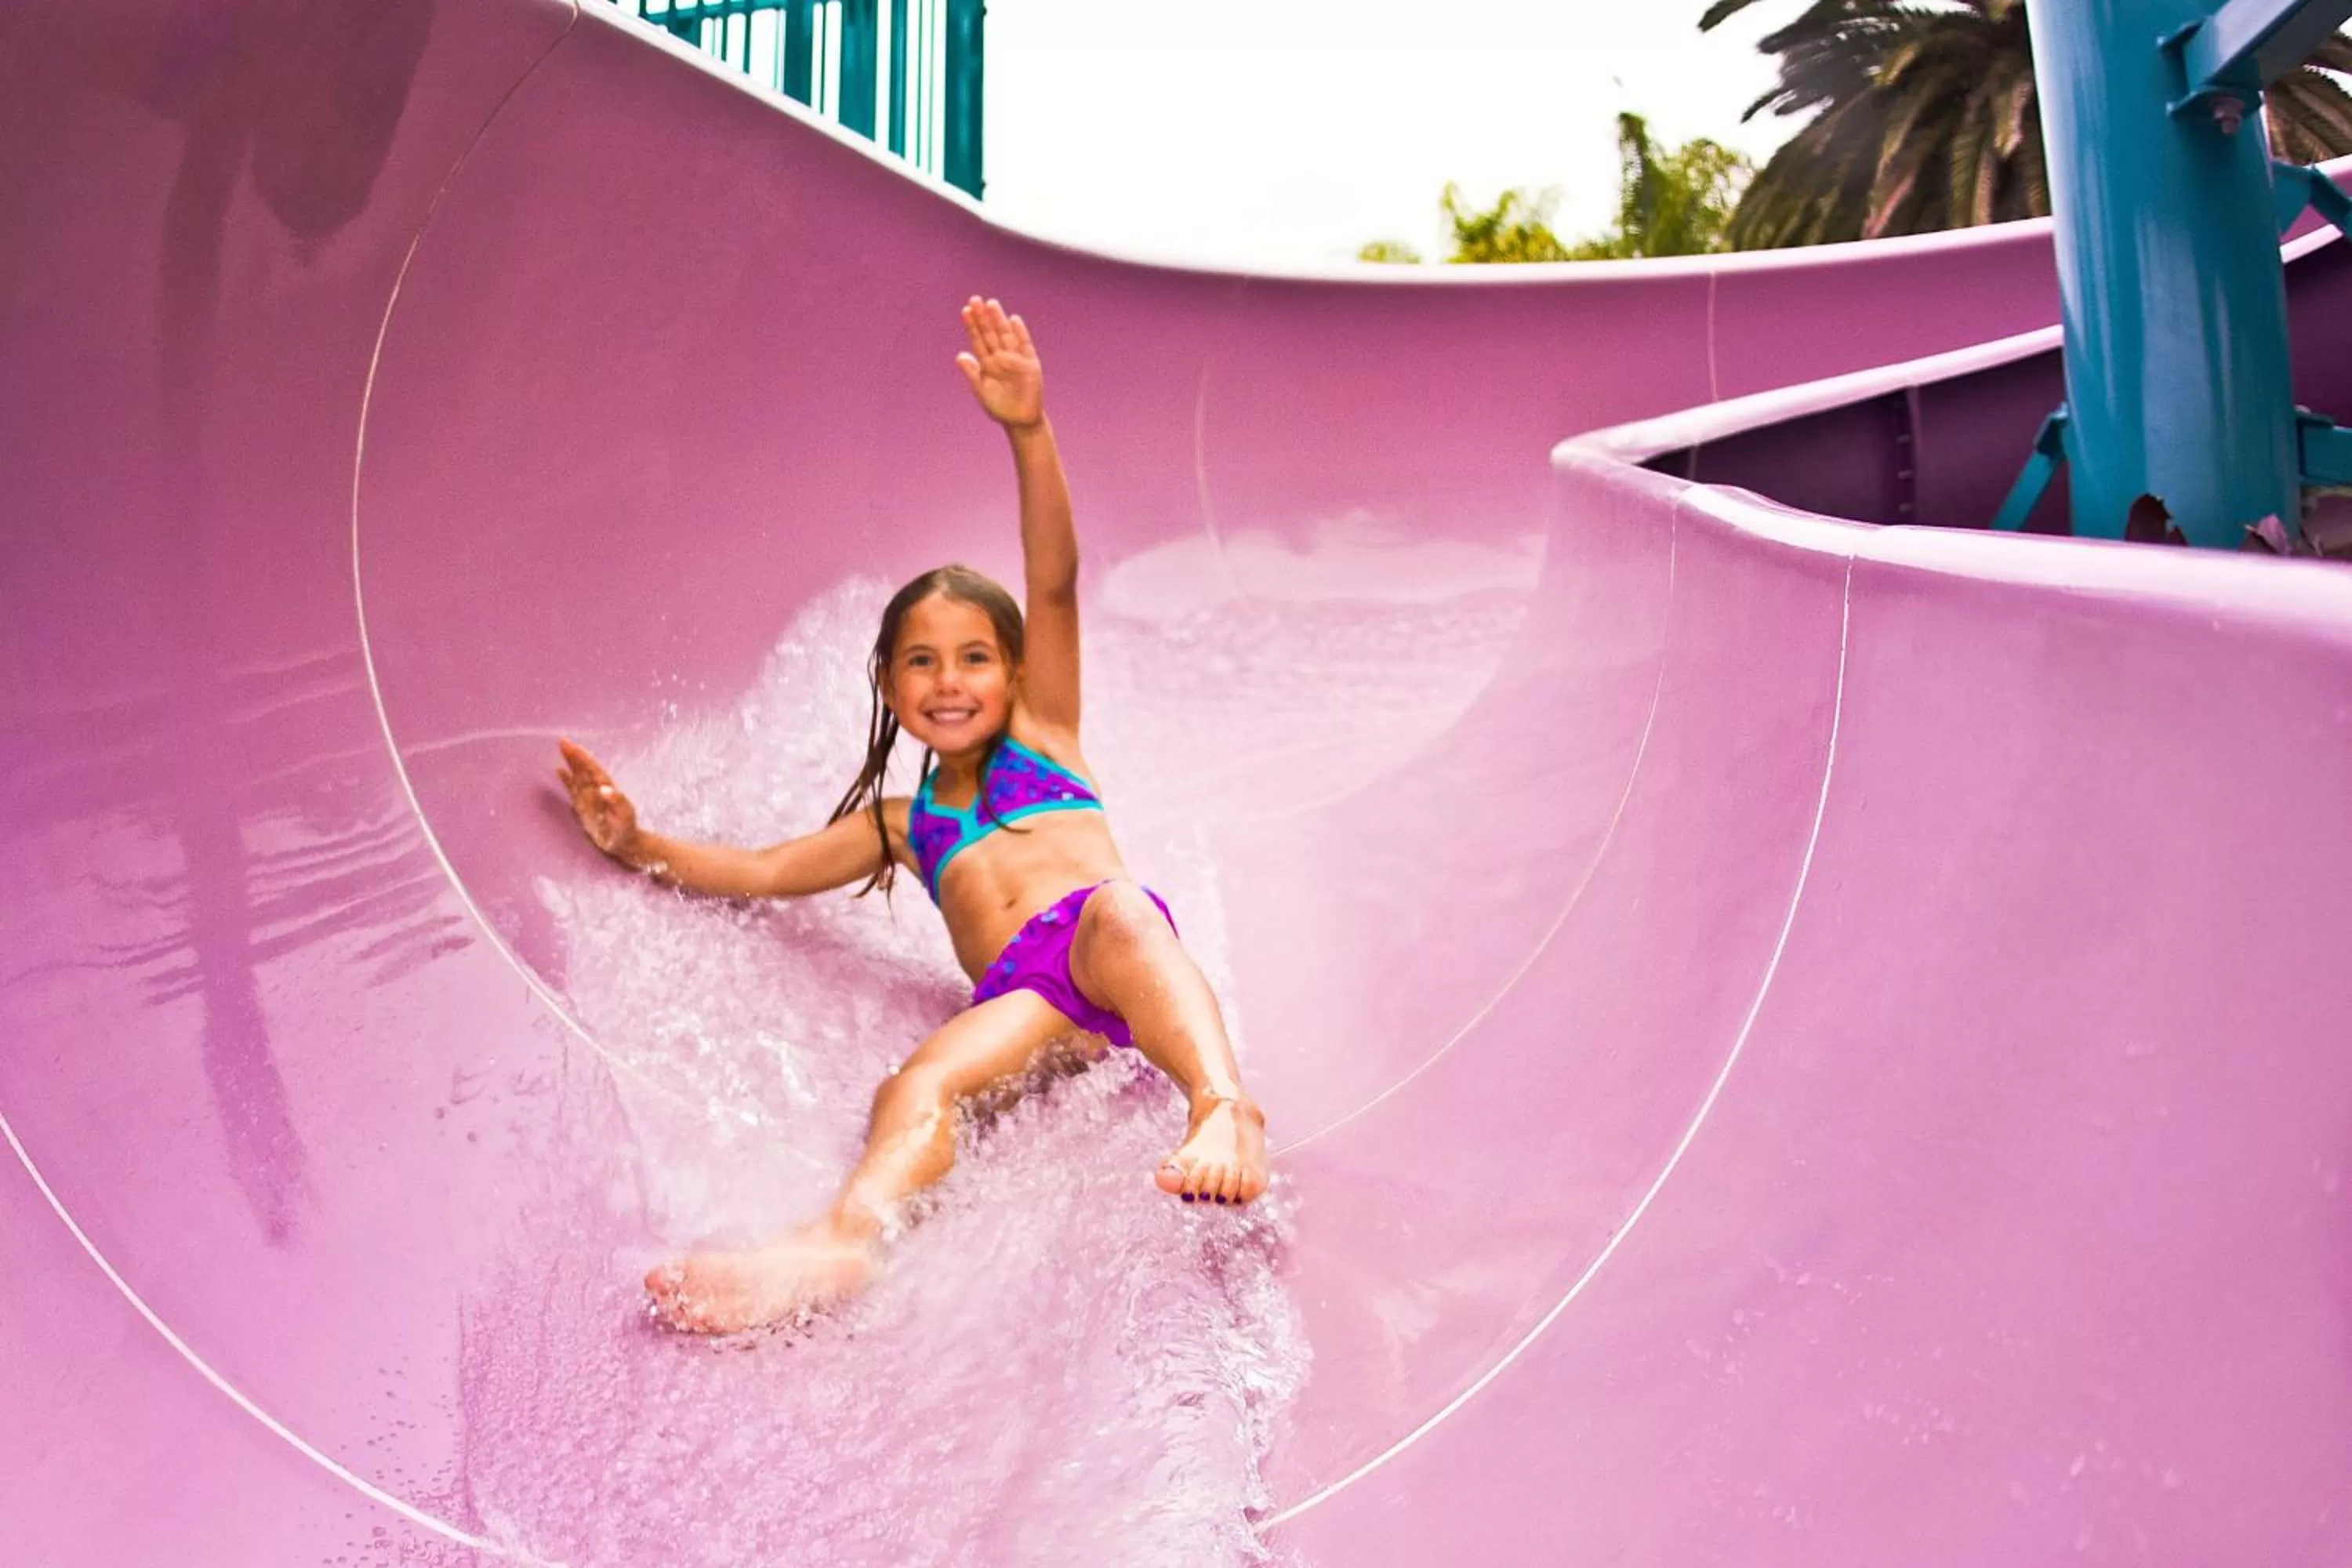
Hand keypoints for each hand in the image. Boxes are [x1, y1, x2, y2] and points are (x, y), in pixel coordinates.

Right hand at [557, 737, 643, 862]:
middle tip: (562, 740)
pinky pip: (572, 789)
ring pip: (578, 775)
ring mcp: (589, 796)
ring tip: (561, 748)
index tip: (573, 746)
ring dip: (570, 762)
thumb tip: (604, 788)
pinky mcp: (583, 805)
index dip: (583, 758)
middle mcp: (597, 789)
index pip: (592, 769)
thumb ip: (617, 801)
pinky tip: (558, 770)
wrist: (623, 842)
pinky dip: (566, 779)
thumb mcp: (624, 816)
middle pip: (584, 768)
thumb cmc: (626, 828)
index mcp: (606, 788)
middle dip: (574, 755)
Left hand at [954, 296, 1044, 429]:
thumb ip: (972, 373)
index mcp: (987, 363)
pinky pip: (1024, 344)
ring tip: (991, 304)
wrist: (1020, 420)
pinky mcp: (1030, 363)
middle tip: (975, 299)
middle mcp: (1000, 357)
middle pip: (990, 333)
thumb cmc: (999, 406)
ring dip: (999, 320)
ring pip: (1006, 335)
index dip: (972, 326)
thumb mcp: (982, 390)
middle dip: (983, 317)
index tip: (965, 311)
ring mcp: (1015, 358)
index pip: (978, 340)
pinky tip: (1013, 319)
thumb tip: (959, 356)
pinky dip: (1020, 332)